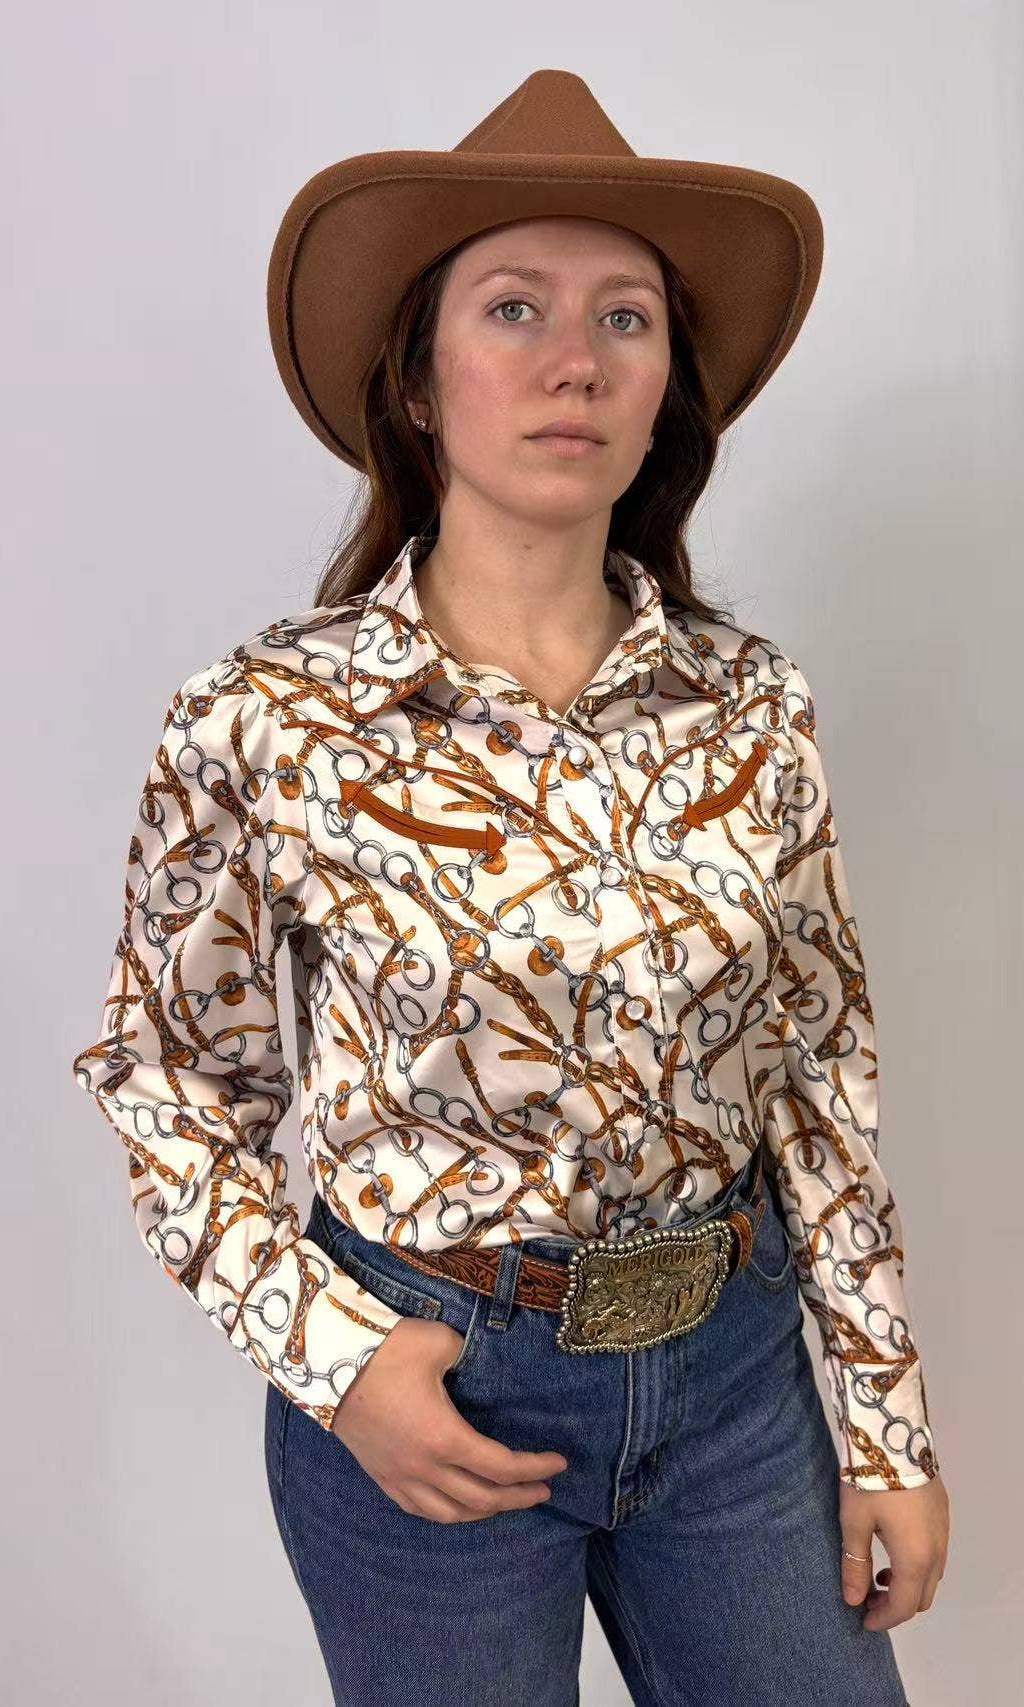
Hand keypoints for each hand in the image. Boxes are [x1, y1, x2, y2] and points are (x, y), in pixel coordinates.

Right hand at [330, 1314, 568, 1520]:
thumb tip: (478, 1361)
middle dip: (519, 1497)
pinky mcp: (381, 1475)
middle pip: (483, 1498)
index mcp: (445, 1438)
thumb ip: (467, 1355)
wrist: (325, 1362)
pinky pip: (420, 1509)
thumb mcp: (439, 1343)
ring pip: (450, 1513)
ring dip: (485, 1511)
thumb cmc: (384, 1350)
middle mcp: (424, 1467)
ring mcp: (400, 1476)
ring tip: (506, 1501)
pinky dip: (448, 1512)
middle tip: (543, 1489)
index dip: (535, 1468)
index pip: (502, 1467)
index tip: (559, 1463)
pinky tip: (457, 1504)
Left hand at [839, 1474, 949, 1629]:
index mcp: (915, 1558)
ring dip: (909, 1584)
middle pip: (922, 1596)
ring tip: (879, 1574)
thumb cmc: (870, 1480)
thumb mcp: (854, 1522)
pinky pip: (936, 1554)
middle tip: (868, 1598)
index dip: (883, 1619)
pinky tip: (895, 1548)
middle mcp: (937, 1550)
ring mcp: (944, 1531)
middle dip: (896, 1605)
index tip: (862, 1620)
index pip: (903, 1606)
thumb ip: (855, 1564)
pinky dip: (918, 1564)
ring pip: (932, 1576)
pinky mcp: (943, 1514)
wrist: (894, 1435)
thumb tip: (852, 1599)